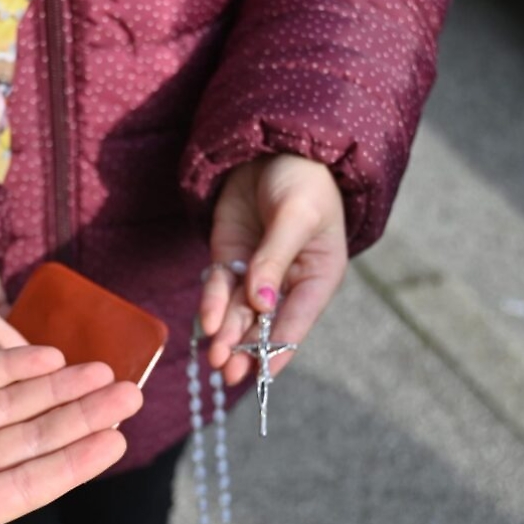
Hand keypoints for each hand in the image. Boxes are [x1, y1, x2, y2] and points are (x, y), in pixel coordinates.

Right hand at [0, 346, 140, 523]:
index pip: (24, 488)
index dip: (71, 463)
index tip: (115, 441)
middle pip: (28, 442)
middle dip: (78, 418)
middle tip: (129, 394)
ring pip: (10, 406)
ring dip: (56, 388)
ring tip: (104, 371)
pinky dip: (11, 365)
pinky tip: (50, 355)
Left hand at [200, 154, 347, 383]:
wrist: (272, 147)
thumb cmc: (302, 181)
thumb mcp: (295, 216)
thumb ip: (275, 259)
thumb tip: (261, 304)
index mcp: (318, 276)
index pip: (298, 320)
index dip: (280, 348)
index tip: (262, 375)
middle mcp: (286, 283)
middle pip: (264, 324)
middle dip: (245, 348)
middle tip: (226, 370)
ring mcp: (255, 274)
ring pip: (237, 312)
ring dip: (225, 335)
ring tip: (214, 357)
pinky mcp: (229, 261)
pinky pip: (217, 289)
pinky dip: (210, 305)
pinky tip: (205, 323)